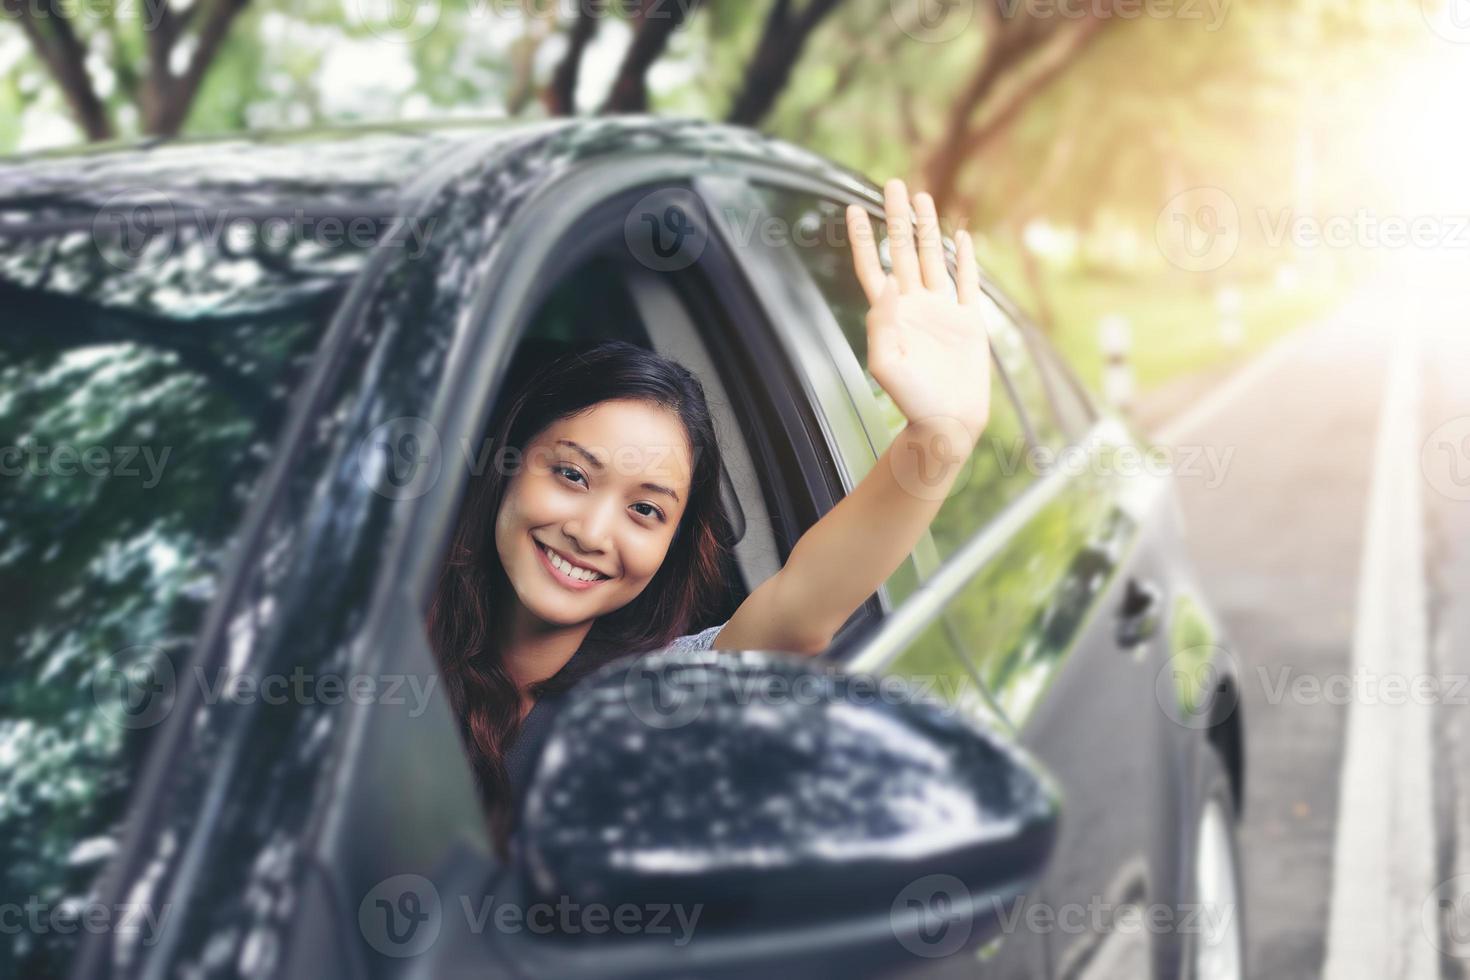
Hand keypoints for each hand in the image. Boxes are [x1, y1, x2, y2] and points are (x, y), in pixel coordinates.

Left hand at [845, 179, 990, 443]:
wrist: (948, 421)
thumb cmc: (912, 401)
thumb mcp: (886, 366)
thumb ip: (881, 326)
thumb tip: (887, 285)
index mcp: (891, 315)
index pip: (872, 268)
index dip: (861, 239)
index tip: (853, 209)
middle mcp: (914, 306)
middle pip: (902, 251)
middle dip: (896, 218)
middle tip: (892, 184)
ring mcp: (942, 311)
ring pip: (932, 258)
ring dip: (927, 228)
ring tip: (922, 198)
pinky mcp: (969, 321)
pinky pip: (967, 282)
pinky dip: (965, 258)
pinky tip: (961, 236)